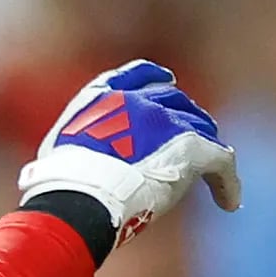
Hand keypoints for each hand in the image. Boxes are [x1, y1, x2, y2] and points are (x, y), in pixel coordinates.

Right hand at [18, 60, 240, 243]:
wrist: (81, 195)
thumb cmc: (60, 185)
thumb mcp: (57, 152)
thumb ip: (72, 146)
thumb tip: (46, 176)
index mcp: (106, 97)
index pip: (140, 74)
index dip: (157, 78)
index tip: (168, 81)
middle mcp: (140, 102)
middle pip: (178, 102)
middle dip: (187, 119)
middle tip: (196, 140)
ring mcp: (169, 123)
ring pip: (203, 129)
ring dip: (209, 148)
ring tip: (216, 177)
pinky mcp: (192, 149)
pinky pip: (222, 160)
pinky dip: (227, 182)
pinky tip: (229, 202)